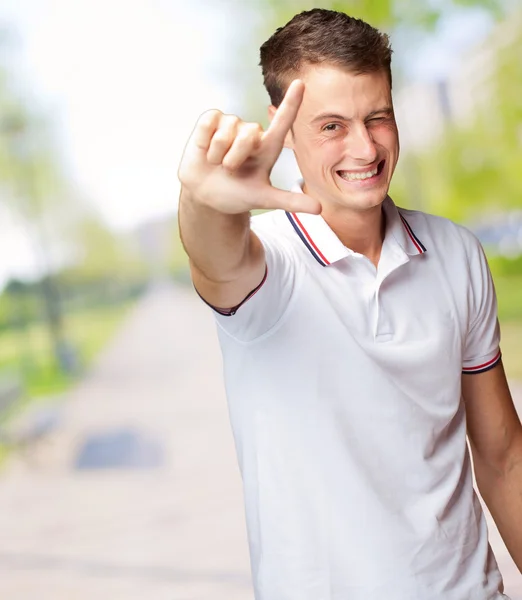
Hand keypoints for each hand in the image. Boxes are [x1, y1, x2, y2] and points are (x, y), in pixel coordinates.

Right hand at [178, 80, 320, 214]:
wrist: (205, 195)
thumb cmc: (236, 194)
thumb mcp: (264, 199)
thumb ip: (291, 202)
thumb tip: (319, 209)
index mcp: (268, 148)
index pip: (283, 122)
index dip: (292, 103)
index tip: (300, 83)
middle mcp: (251, 133)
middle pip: (248, 134)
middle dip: (235, 158)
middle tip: (230, 170)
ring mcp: (231, 124)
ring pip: (227, 130)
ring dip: (219, 153)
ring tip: (217, 163)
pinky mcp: (211, 120)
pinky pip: (210, 122)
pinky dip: (205, 141)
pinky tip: (206, 150)